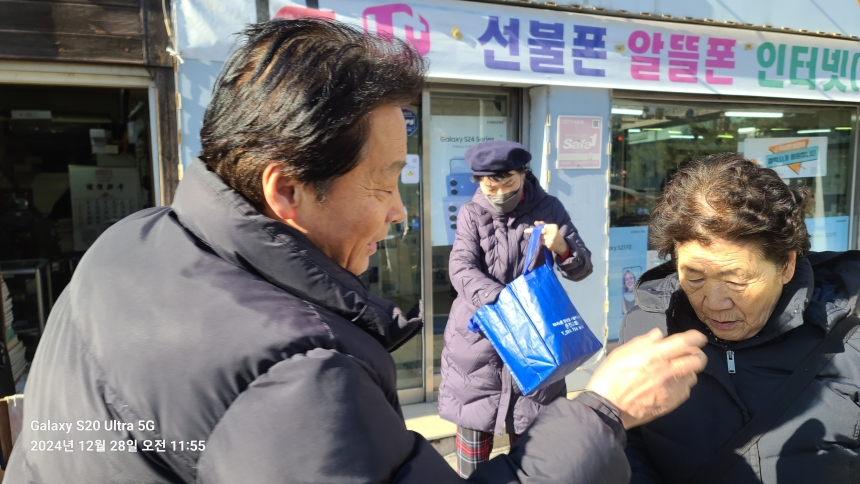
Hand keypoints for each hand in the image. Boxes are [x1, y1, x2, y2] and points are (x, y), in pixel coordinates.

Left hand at [524, 222, 568, 256]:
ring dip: (539, 238)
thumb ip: (543, 225)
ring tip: (544, 238)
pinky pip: (541, 242)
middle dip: (533, 231)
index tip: (528, 229)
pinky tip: (546, 242)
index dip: (536, 227)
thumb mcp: (551, 228)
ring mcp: (551, 238)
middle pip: (540, 231)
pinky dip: (541, 242)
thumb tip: (535, 222)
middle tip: (525, 231)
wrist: (561, 245)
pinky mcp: (549, 244)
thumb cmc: (554, 235)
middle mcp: (553, 232)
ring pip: (540, 237)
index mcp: (553, 226)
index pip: (542, 226)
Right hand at [585, 329, 706, 428]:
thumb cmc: (610, 377)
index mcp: (653, 356)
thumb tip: (658, 335)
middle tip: (690, 354)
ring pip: (693, 376)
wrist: (607, 407)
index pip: (684, 343)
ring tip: (677, 370)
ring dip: (688, 370)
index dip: (696, 338)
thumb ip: (642, 342)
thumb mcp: (621, 353)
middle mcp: (666, 372)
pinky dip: (682, 385)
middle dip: (697, 354)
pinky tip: (671, 384)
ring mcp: (670, 389)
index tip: (698, 337)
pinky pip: (686, 391)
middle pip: (697, 361)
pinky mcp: (670, 404)